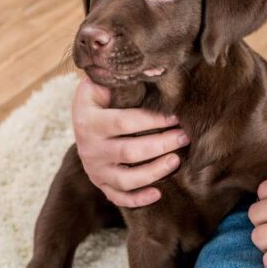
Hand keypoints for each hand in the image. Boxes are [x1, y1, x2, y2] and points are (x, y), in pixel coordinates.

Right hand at [71, 75, 189, 206]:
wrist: (80, 119)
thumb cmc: (102, 98)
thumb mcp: (104, 85)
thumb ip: (124, 79)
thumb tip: (158, 68)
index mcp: (89, 120)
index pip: (125, 122)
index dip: (153, 120)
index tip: (176, 116)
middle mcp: (89, 147)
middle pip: (129, 151)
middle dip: (161, 144)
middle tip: (185, 136)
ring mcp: (94, 169)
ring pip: (125, 179)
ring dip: (154, 172)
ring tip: (177, 161)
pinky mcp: (100, 183)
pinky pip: (118, 198)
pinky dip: (138, 199)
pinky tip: (158, 193)